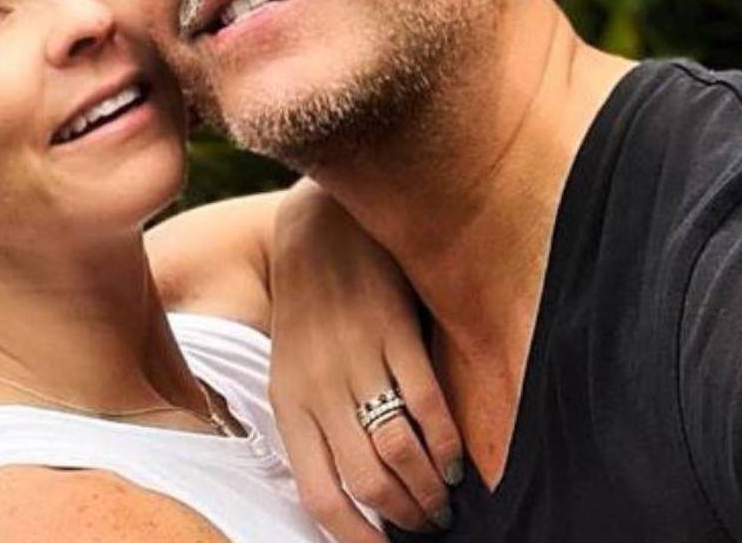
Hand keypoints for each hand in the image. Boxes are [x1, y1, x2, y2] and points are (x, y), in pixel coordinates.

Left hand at [269, 183, 463, 540]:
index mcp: (287, 401)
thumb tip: (351, 489)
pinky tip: (453, 459)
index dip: (354, 535)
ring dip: (429, 488)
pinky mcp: (392, 330)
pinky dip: (445, 441)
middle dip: (405, 516)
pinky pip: (425, 403)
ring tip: (445, 502)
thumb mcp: (293, 367)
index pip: (319, 493)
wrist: (319, 229)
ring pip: (399, 449)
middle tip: (430, 525)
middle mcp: (318, 386)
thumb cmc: (309, 309)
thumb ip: (316, 422)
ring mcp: (356, 358)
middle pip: (367, 481)